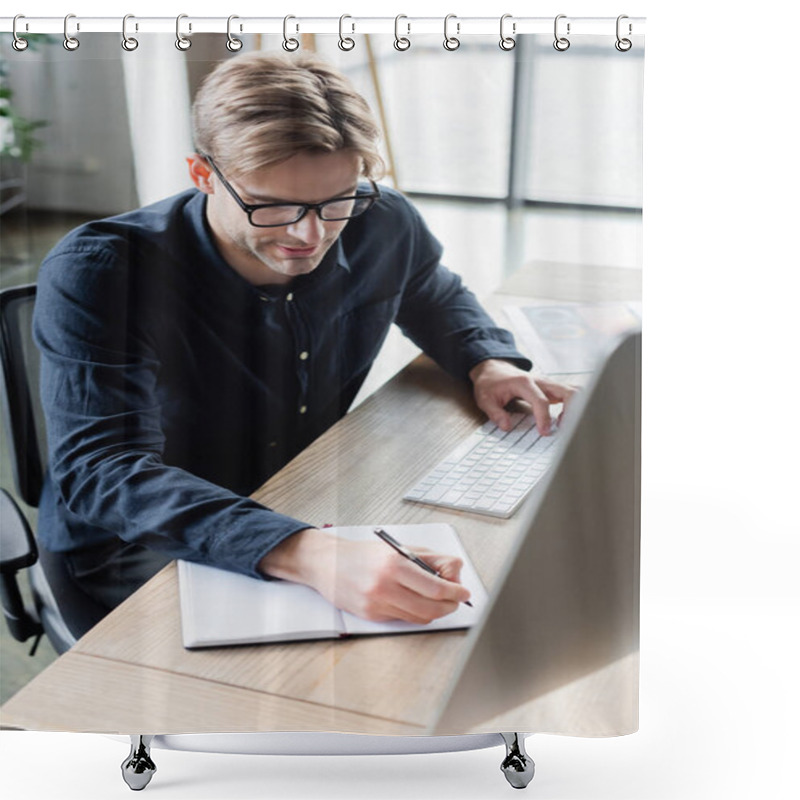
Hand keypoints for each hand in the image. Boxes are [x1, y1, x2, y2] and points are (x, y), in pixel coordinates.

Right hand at [259, 529, 470, 623]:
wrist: (327, 563)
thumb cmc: (364, 554)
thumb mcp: (398, 548)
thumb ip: (429, 558)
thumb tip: (455, 571)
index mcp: (394, 565)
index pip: (436, 587)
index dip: (456, 592)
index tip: (464, 592)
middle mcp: (385, 586)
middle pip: (431, 607)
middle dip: (449, 606)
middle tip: (455, 600)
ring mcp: (376, 604)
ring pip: (419, 617)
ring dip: (434, 612)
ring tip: (438, 602)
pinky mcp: (370, 616)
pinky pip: (402, 619)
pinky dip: (414, 613)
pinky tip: (414, 603)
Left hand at [469, 358, 576, 434]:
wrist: (494, 368)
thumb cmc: (490, 382)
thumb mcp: (485, 399)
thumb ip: (495, 413)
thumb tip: (507, 426)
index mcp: (524, 383)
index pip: (542, 400)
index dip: (544, 418)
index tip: (544, 432)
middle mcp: (541, 381)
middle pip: (568, 391)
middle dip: (572, 411)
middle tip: (562, 429)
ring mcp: (548, 384)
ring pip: (573, 391)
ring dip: (576, 408)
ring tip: (563, 425)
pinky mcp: (551, 389)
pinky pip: (569, 395)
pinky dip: (573, 407)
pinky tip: (562, 420)